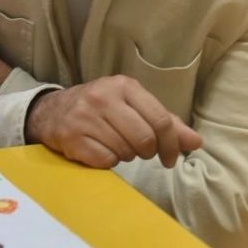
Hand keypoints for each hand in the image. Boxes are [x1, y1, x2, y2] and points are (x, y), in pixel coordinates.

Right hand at [24, 75, 202, 169]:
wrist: (51, 112)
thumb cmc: (100, 109)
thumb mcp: (132, 106)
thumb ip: (165, 123)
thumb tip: (196, 142)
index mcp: (123, 86)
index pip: (160, 120)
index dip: (171, 144)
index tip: (170, 159)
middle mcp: (103, 97)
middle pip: (144, 139)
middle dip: (146, 152)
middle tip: (138, 151)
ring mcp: (85, 117)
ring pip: (125, 152)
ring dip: (125, 155)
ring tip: (114, 145)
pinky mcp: (72, 137)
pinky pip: (106, 161)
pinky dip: (107, 162)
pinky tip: (99, 150)